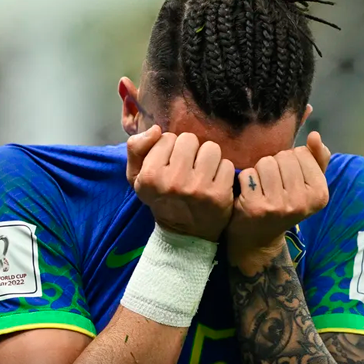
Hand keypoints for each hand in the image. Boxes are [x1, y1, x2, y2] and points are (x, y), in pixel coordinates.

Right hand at [127, 126, 235, 241]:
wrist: (184, 234)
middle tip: (188, 167)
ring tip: (203, 172)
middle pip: (189, 139)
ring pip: (211, 148)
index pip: (167, 137)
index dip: (169, 148)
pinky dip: (222, 172)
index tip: (170, 163)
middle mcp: (174, 182)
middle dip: (190, 150)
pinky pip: (227, 164)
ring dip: (208, 158)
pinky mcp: (220, 195)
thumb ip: (137, 148)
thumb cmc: (160, 200)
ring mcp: (198, 189)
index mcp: (150, 176)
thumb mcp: (137, 178)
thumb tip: (156, 129)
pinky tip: (214, 183)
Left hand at [227, 131, 330, 268]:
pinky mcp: (255, 206)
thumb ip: (316, 159)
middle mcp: (301, 202)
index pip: (302, 153)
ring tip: (262, 187)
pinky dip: (245, 180)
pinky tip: (249, 193)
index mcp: (320, 195)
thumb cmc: (284, 205)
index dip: (291, 161)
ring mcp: (277, 205)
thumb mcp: (307, 186)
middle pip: (284, 156)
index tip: (289, 179)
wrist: (258, 239)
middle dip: (275, 164)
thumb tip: (315, 136)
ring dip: (260, 171)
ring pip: (265, 162)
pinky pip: (248, 173)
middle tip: (273, 185)